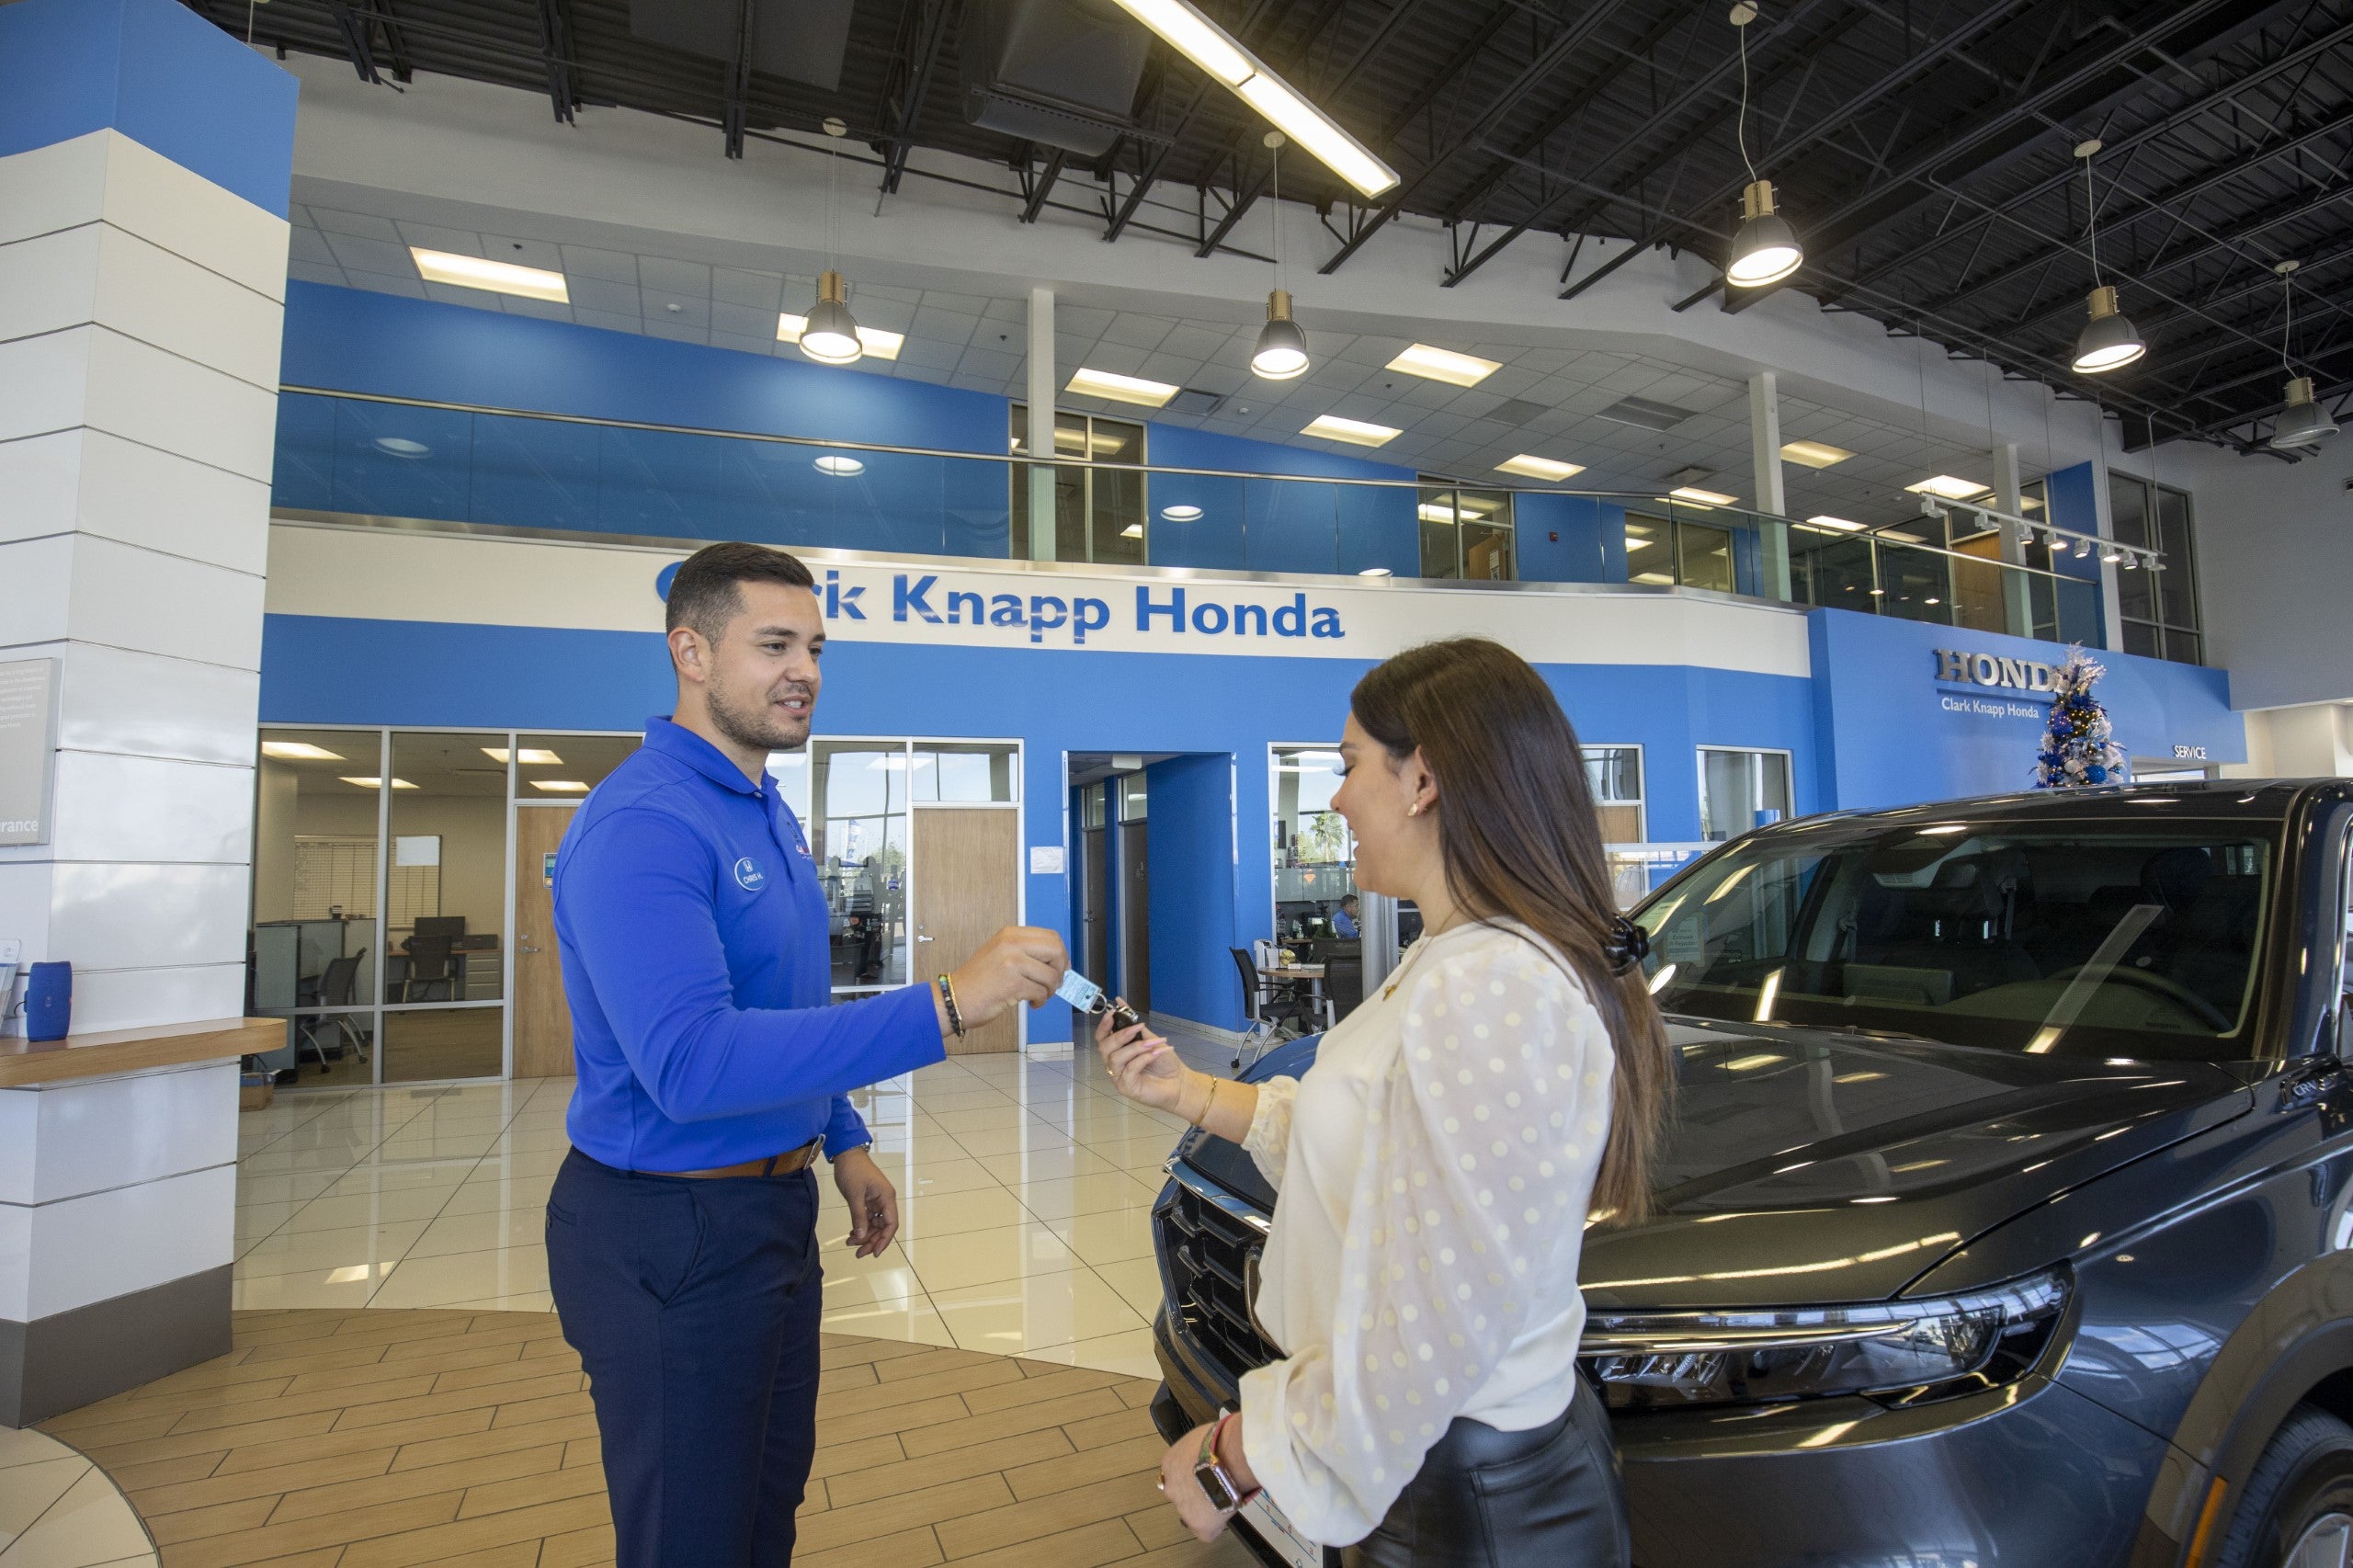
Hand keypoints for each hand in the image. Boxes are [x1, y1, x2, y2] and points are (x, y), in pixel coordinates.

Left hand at [832, 1146, 897, 1257]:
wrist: (846, 1153)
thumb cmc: (852, 1171)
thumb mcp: (854, 1195)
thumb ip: (858, 1216)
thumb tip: (860, 1236)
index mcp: (886, 1198)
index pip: (890, 1224)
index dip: (884, 1240)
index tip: (873, 1253)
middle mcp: (885, 1200)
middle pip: (883, 1227)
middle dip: (871, 1241)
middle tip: (858, 1253)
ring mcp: (877, 1200)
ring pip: (874, 1224)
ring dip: (864, 1235)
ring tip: (850, 1244)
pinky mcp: (868, 1200)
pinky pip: (867, 1218)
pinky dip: (860, 1226)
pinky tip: (851, 1234)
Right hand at [943, 926, 1067, 1032]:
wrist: (955, 998)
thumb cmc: (977, 981)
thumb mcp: (1000, 953)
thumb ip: (1025, 951)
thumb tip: (1056, 960)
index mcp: (1010, 934)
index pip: (1051, 936)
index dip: (1061, 953)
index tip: (1060, 966)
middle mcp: (1011, 944)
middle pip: (1056, 950)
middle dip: (1060, 969)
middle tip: (1054, 982)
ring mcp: (1012, 962)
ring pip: (1051, 975)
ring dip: (1051, 989)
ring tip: (1039, 995)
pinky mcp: (1013, 983)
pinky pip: (1041, 991)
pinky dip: (1041, 1000)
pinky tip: (1031, 1002)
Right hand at [1095, 1008, 1192, 1115]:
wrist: (1180, 1082)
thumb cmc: (1164, 1063)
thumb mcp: (1151, 1040)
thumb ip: (1136, 1028)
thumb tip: (1123, 1005)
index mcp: (1117, 1052)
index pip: (1102, 1038)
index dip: (1104, 1025)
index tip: (1113, 1012)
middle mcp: (1114, 1065)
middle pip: (1104, 1047)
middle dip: (1120, 1035)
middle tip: (1138, 1028)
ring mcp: (1118, 1077)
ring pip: (1117, 1058)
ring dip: (1136, 1047)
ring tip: (1154, 1044)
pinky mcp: (1126, 1087)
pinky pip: (1130, 1069)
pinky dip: (1143, 1059)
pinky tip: (1156, 1054)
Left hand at [1160, 1425, 1234, 1543]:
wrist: (1231, 1456)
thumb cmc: (1222, 1440)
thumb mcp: (1201, 1436)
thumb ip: (1196, 1450)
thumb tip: (1207, 1450)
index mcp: (1170, 1463)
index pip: (1176, 1476)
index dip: (1193, 1477)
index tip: (1203, 1476)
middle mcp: (1172, 1487)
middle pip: (1182, 1495)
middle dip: (1196, 1493)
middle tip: (1215, 1488)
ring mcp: (1183, 1507)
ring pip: (1193, 1513)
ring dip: (1206, 1508)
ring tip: (1225, 1497)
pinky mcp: (1199, 1524)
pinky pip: (1207, 1532)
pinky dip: (1217, 1526)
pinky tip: (1227, 1512)